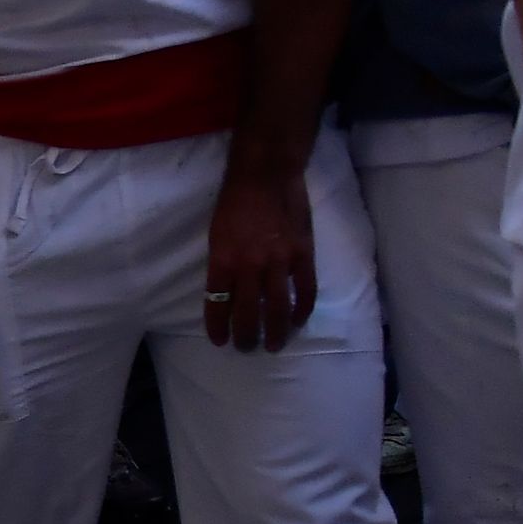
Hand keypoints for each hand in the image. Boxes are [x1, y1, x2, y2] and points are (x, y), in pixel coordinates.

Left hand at [203, 162, 317, 350]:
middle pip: (248, 312)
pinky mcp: (304, 254)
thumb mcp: (217, 237)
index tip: (221, 341)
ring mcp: (280, 260)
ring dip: (275, 332)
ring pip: (278, 308)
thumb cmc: (235, 204)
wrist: (266, 175)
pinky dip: (302, 310)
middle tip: (248, 348)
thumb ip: (223, 266)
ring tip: (274, 345)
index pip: (217, 304)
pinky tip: (298, 321)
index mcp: (223, 260)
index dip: (218, 327)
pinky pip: (305, 290)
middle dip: (247, 336)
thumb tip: (227, 295)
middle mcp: (250, 265)